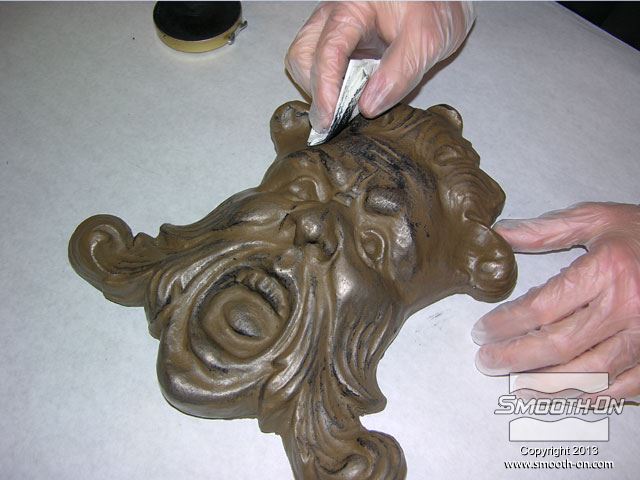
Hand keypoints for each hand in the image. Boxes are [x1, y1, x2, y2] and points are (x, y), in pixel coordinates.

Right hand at [285, 1, 474, 131]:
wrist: (440, 0)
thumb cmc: (435, 7)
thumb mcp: (427, 41)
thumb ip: (399, 73)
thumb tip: (367, 107)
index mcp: (352, 9)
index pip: (327, 52)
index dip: (325, 90)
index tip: (330, 120)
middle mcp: (334, 17)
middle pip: (302, 57)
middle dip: (316, 91)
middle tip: (336, 120)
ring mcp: (333, 30)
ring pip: (304, 62)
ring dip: (318, 90)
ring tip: (344, 110)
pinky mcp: (338, 44)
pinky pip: (319, 67)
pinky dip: (328, 88)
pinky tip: (349, 100)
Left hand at [472, 202, 639, 400]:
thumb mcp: (595, 219)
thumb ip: (545, 230)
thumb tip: (500, 235)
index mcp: (606, 271)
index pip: (542, 307)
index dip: (506, 323)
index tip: (483, 331)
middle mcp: (627, 306)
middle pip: (559, 345)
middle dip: (516, 357)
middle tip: (487, 361)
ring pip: (590, 372)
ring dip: (548, 383)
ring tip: (517, 383)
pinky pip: (627, 384)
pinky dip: (596, 394)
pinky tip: (570, 394)